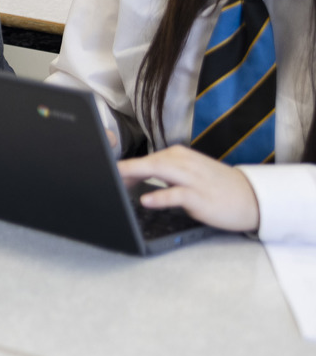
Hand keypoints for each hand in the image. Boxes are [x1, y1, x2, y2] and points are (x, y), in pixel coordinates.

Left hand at [118, 146, 259, 233]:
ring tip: (117, 180)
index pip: (146, 158)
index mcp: (179, 156)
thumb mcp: (188, 175)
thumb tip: (130, 177)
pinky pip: (177, 194)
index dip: (124, 166)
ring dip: (137, 174)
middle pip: (149, 161)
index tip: (105, 172)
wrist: (252, 198)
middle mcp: (185, 163)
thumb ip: (162, 173)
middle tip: (103, 174)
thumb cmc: (215, 187)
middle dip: (125, 168)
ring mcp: (194, 179)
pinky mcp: (201, 197)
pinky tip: (146, 199)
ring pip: (161, 171)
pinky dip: (161, 196)